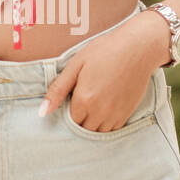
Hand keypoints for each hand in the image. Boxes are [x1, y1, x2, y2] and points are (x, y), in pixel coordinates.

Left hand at [39, 15, 164, 131]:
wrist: (137, 48)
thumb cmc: (104, 51)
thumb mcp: (76, 65)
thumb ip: (58, 90)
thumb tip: (42, 112)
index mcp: (84, 99)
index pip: (69, 120)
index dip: (66, 111)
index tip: (69, 97)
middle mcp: (100, 112)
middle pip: (83, 128)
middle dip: (79, 118)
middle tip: (80, 99)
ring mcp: (116, 114)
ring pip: (98, 131)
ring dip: (92, 122)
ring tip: (92, 102)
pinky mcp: (128, 113)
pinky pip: (113, 128)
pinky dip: (106, 122)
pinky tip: (104, 105)